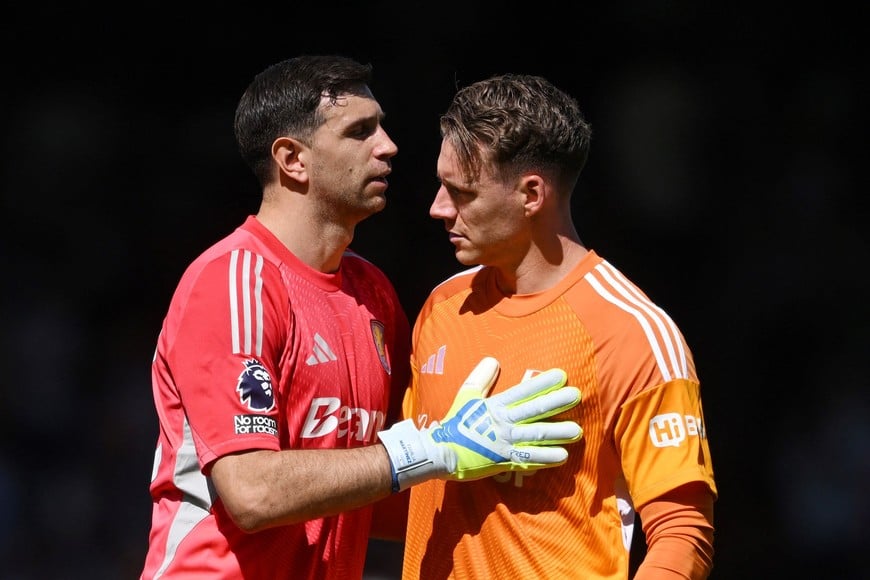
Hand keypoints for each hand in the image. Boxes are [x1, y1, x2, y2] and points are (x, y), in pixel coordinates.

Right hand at [379, 357, 581, 491]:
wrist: (440, 452)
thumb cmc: (454, 424)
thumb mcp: (465, 396)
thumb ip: (481, 378)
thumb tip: (493, 360)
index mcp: (495, 406)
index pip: (523, 391)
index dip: (542, 383)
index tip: (561, 375)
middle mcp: (503, 423)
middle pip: (533, 411)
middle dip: (556, 402)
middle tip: (576, 395)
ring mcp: (505, 442)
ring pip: (535, 435)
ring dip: (557, 433)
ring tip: (577, 430)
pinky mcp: (504, 461)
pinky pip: (528, 459)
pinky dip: (545, 458)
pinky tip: (562, 456)